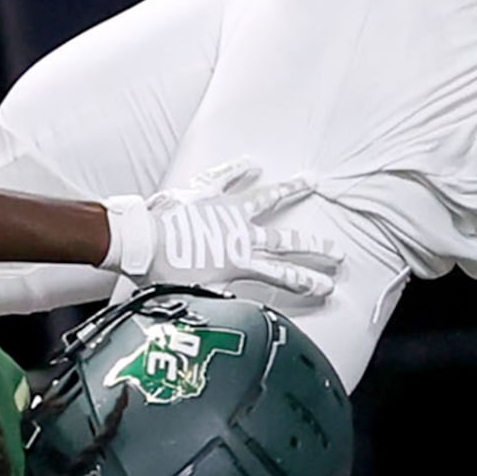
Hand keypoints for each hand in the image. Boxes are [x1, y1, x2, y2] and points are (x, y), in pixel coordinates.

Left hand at [99, 164, 342, 299]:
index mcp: (238, 261)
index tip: (328, 286)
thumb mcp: (194, 294)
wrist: (139, 240)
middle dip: (314, 248)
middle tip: (337, 252)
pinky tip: (252, 163)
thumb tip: (235, 311)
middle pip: (284, 241)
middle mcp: (239, 234)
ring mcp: (225, 210)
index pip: (280, 275)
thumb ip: (218, 299)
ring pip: (265, 198)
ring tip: (310, 181)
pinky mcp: (205, 194)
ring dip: (290, 190)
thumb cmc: (160, 272)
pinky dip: (238, 169)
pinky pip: (225, 178)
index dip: (306, 281)